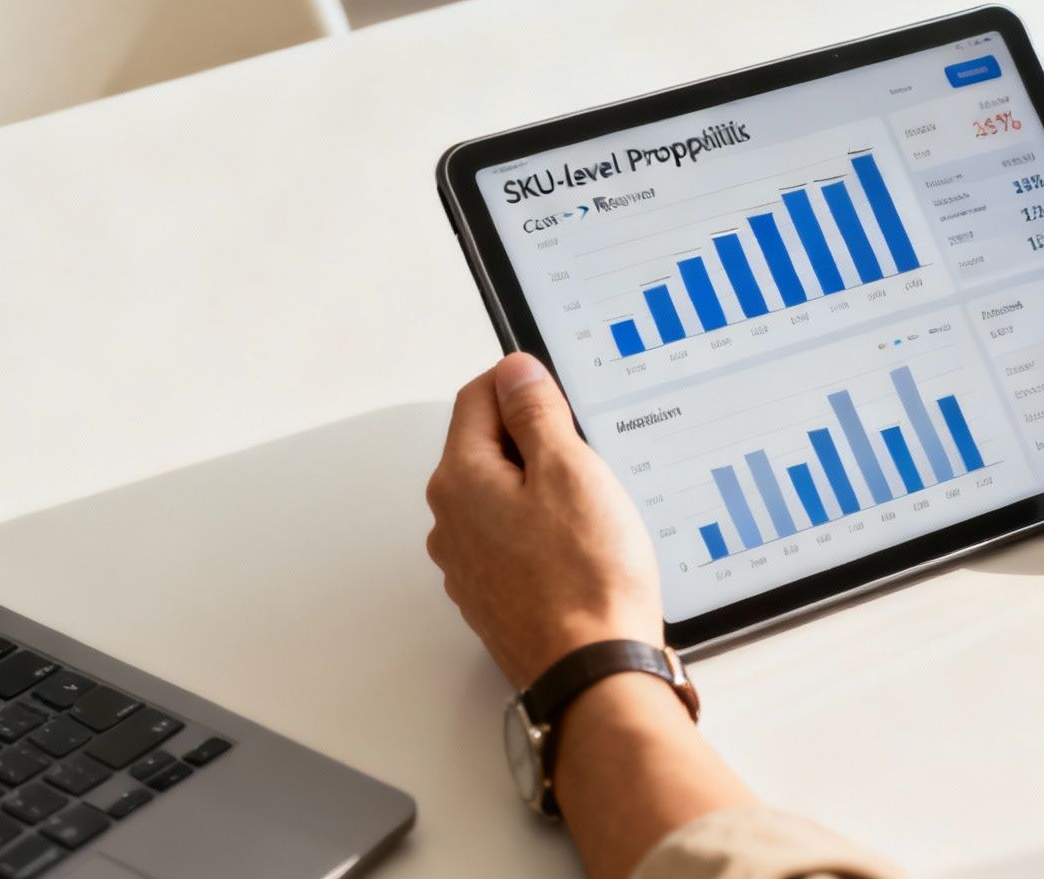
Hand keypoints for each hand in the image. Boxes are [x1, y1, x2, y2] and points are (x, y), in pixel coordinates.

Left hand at [426, 354, 663, 686]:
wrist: (592, 671)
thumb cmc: (585, 580)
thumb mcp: (570, 469)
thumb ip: (536, 412)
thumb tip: (516, 371)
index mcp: (461, 479)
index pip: (477, 397)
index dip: (521, 382)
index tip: (558, 389)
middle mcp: (451, 521)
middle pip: (488, 447)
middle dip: (538, 441)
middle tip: (588, 459)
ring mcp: (468, 563)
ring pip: (503, 496)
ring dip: (543, 489)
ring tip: (592, 513)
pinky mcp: (493, 595)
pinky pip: (514, 539)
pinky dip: (545, 532)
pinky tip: (583, 549)